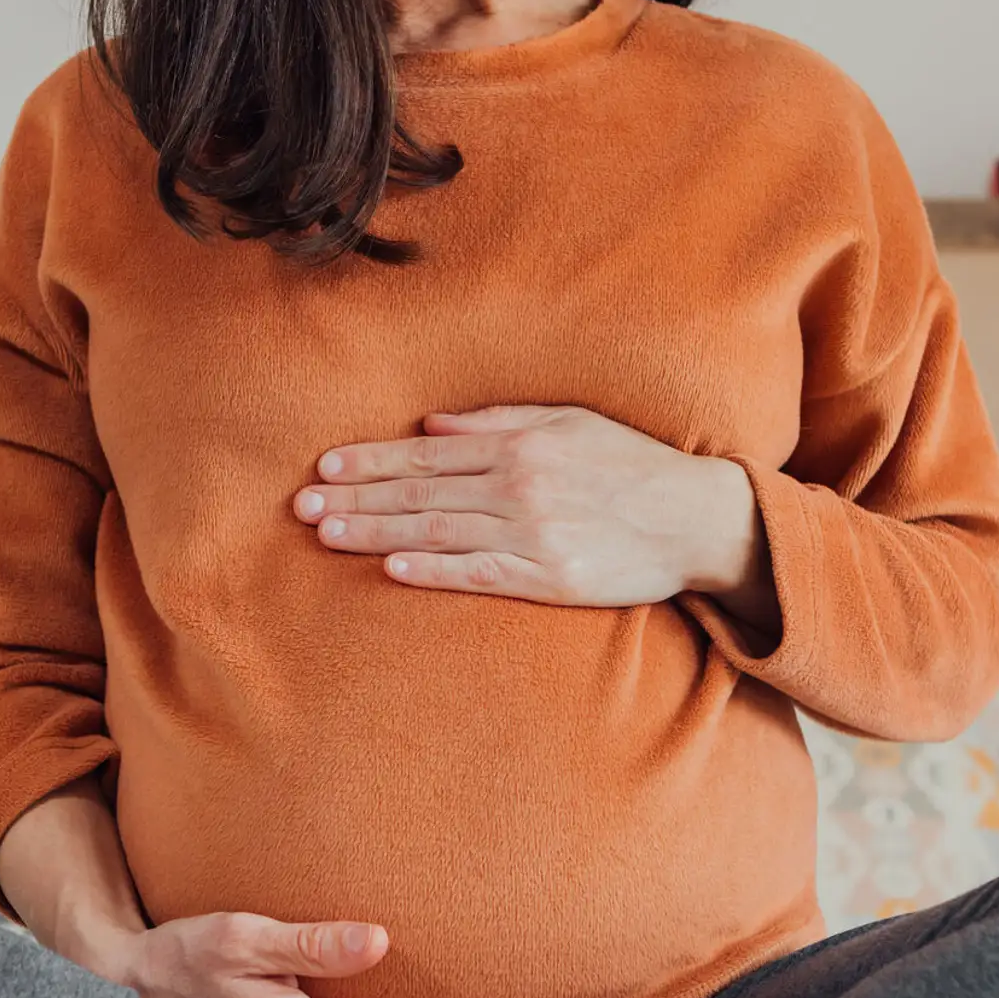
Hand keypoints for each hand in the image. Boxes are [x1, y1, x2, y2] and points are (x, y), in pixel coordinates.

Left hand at [293, 405, 771, 613]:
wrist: (698, 519)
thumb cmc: (633, 466)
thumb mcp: (570, 422)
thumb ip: (499, 420)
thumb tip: (431, 424)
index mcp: (521, 444)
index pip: (427, 453)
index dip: (371, 460)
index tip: (324, 470)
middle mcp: (520, 484)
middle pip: (420, 491)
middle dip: (356, 498)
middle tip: (301, 509)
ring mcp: (534, 533)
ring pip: (438, 531)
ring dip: (377, 532)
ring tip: (328, 535)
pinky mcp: (550, 577)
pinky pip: (480, 573)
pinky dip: (434, 570)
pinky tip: (393, 568)